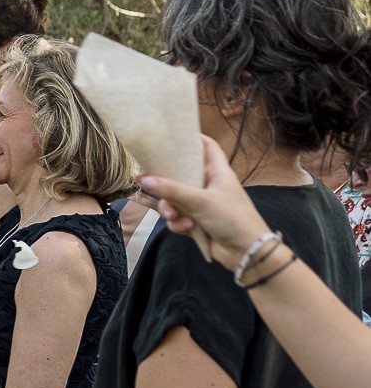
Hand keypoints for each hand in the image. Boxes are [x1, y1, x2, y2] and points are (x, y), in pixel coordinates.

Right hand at [139, 137, 270, 272]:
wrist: (246, 253)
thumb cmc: (233, 219)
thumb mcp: (200, 201)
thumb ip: (171, 190)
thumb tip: (142, 179)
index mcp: (218, 172)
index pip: (207, 147)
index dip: (193, 138)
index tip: (173, 134)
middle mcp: (208, 186)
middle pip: (181, 174)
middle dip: (167, 184)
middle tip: (153, 184)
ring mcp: (201, 204)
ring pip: (173, 199)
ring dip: (169, 208)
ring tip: (175, 216)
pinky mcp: (195, 221)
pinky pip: (176, 217)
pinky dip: (177, 223)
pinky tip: (186, 228)